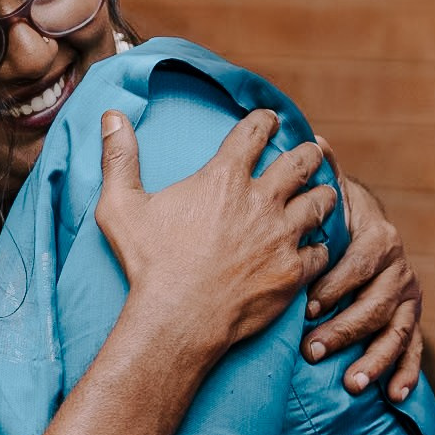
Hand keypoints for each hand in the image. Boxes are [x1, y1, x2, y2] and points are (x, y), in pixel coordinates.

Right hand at [96, 110, 333, 353]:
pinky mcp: (293, 271)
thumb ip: (119, 158)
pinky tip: (315, 247)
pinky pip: (322, 251)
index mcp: (224, 178)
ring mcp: (282, 236)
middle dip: (309, 152)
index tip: (269, 120)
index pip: (255, 132)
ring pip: (321, 203)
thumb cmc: (149, 264)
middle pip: (301, 161)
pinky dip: (320, 247)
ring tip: (322, 194)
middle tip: (311, 152)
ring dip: (323, 195)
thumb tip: (111, 115)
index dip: (265, 120)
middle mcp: (261, 201)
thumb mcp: (121, 206)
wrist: (177, 319)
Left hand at [302, 153, 425, 401]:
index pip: (361, 263)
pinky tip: (391, 396)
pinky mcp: (411, 320)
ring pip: (396, 330)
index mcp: (379, 237)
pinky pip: (414, 349)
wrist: (366, 232)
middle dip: (345, 329)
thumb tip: (316, 141)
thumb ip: (325, 176)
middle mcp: (400, 267)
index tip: (309, 305)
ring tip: (351, 383)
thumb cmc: (336, 220)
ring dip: (374, 358)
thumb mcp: (331, 197)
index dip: (337, 284)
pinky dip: (407, 373)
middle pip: (377, 303)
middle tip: (312, 350)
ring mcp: (408, 297)